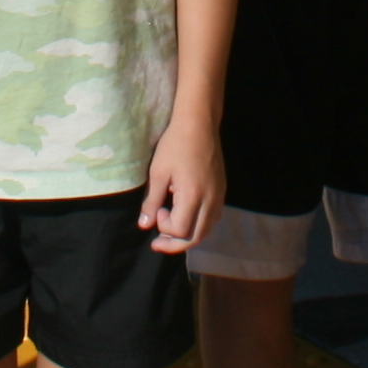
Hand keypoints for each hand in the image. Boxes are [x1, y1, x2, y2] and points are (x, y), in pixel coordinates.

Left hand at [138, 120, 223, 255]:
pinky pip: (212, 218)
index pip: (180, 230)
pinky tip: (187, 218)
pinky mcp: (221, 190)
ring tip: (171, 232)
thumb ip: (152, 201)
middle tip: (158, 242)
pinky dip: (199, 226)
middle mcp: (210, 200)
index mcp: (193, 196)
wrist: (199, 124)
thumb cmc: (175, 145)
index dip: (164, 228)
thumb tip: (145, 225)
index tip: (157, 212)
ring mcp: (218, 196)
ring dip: (188, 237)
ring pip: (206, 230)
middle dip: (175, 244)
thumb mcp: (158, 172)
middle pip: (196, 237)